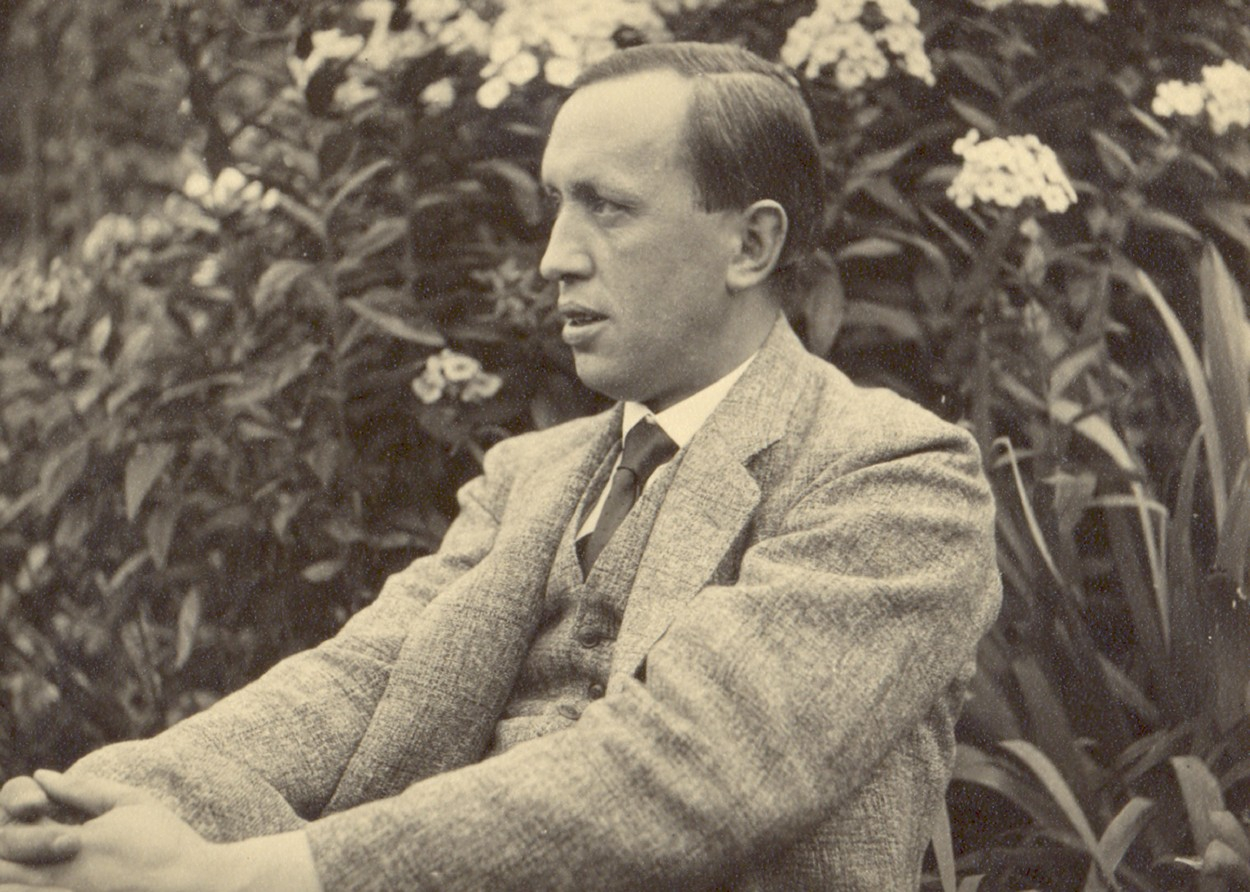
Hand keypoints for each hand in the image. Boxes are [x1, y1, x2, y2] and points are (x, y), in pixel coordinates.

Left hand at [0, 771, 214, 891]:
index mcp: (73, 845)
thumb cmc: (165, 841)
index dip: (14, 826)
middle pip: (3, 871)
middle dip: (9, 856)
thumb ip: (82, 790)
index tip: (33, 817)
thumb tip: (41, 775)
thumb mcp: (130, 803)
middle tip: (26, 846)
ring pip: (13, 890)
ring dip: (16, 879)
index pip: (10, 838)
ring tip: (34, 866)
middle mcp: (63, 880)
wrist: (195, 885)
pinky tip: (52, 879)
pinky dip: (31, 889)